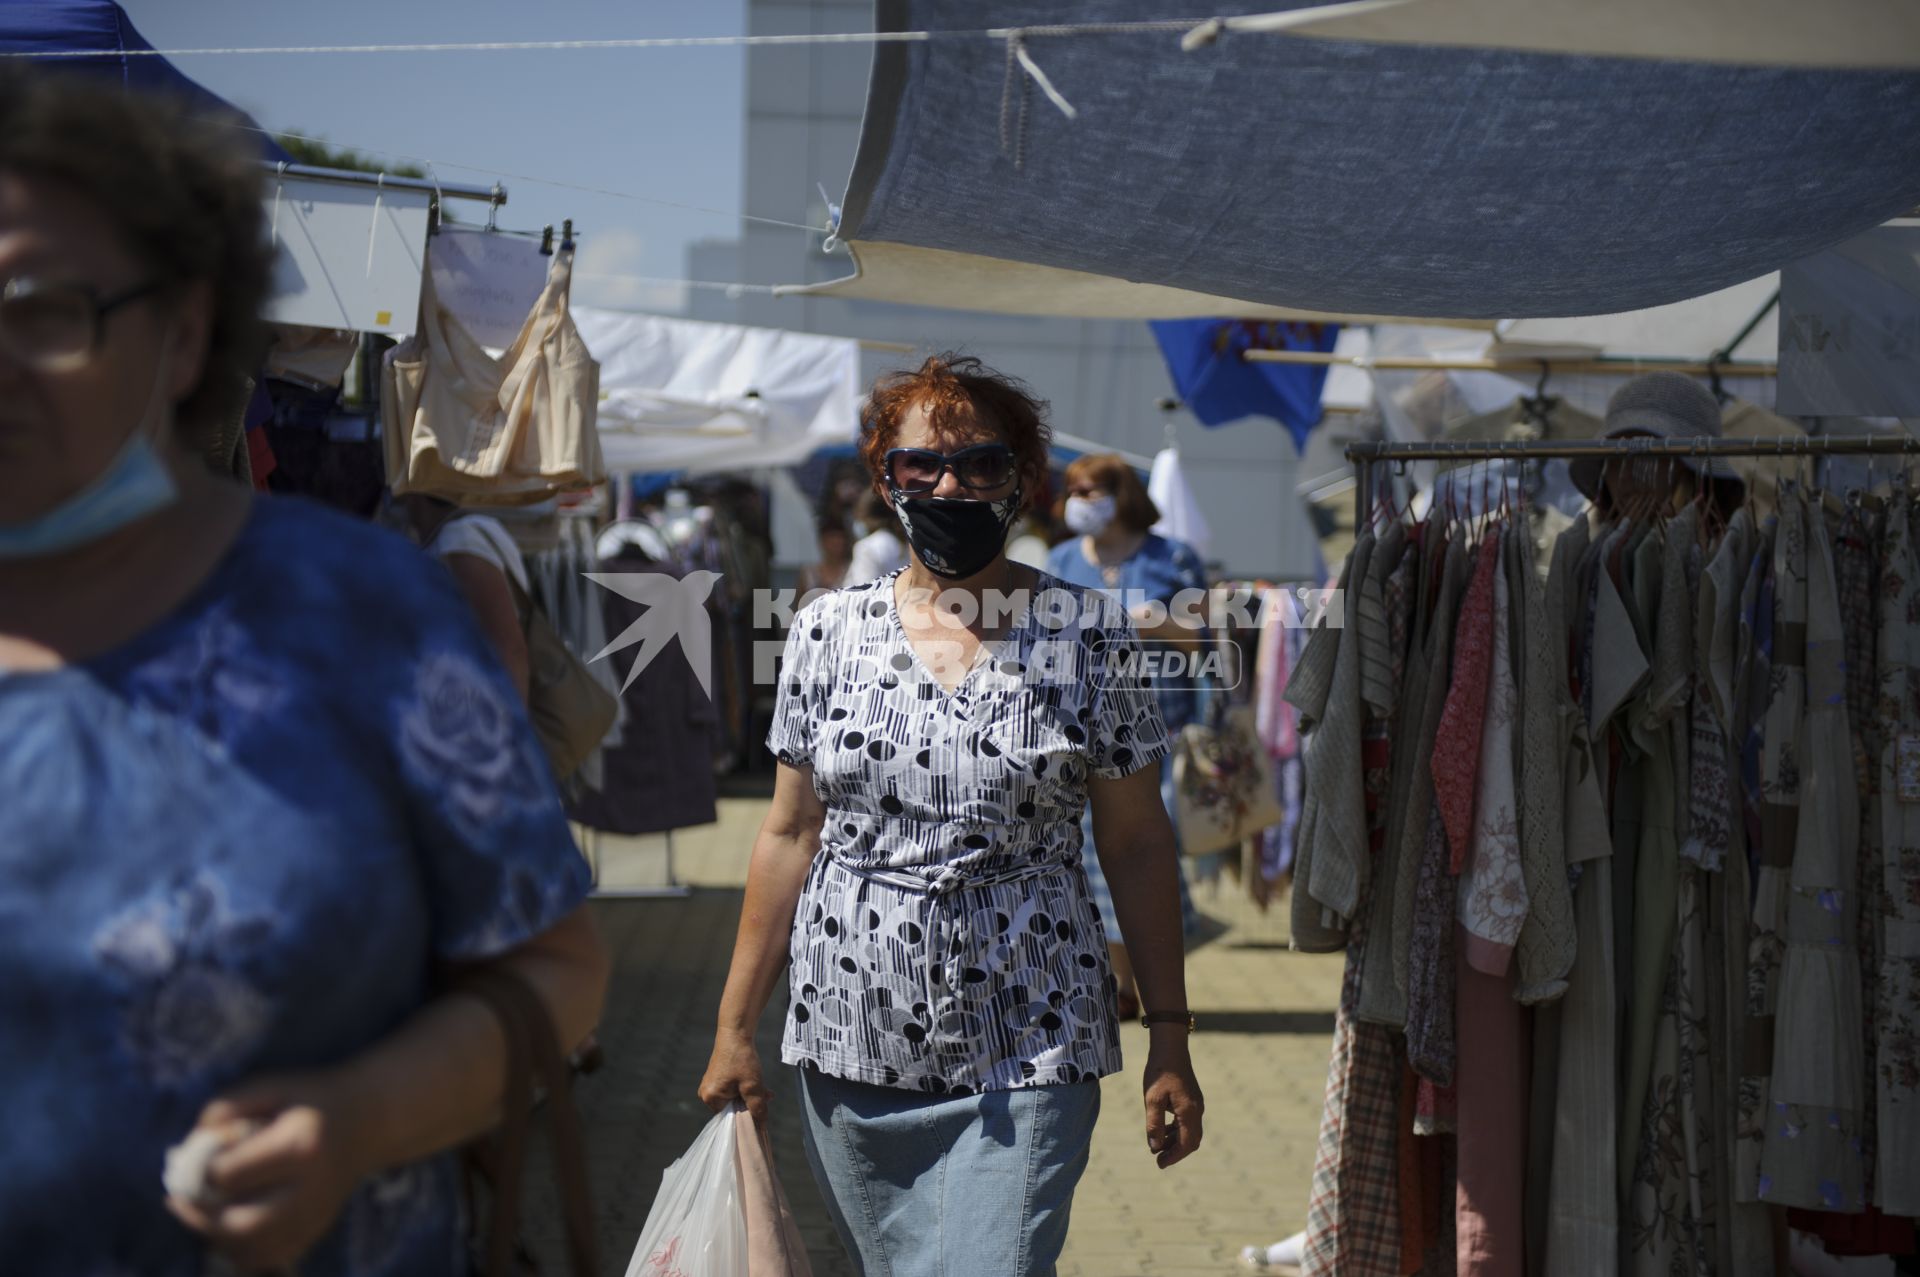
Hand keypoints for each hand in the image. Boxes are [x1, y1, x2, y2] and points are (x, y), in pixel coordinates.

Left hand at [165, 1070, 374, 1272]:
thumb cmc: (313, 1099)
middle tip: (179, 1201)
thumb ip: (230, 1105)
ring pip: (253, 1249)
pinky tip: (230, 1227)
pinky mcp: (317, 1228)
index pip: (231, 1175)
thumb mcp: (274, 1085)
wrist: (370, 1119)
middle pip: (240, 1225)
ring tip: (202, 1213)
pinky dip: (241, 1250)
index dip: (201, 1171)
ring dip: (216, 1237)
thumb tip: (193, 1139)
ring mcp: (316, 1214)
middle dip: (199, 1217)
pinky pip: (270, 1256)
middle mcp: (311, 1186)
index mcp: (299, 1144)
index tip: (193, 1160)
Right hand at [698, 1030, 771, 1124]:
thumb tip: (762, 1127)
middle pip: (733, 1108)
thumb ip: (757, 1108)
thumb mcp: (752, 1086)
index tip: (761, 1112)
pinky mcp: (717, 1077)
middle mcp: (706, 1093)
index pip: (730, 1118)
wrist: (736, 1032)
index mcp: (710, 1098)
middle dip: (751, 1104)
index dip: (747, 1117)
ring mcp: (711, 1084)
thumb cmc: (741, 1059)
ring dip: (751, 1095)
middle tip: (766, 1097)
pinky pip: (733, 1089)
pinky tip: (756, 1082)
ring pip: (735, 1098)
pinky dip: (746, 1087)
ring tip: (764, 1089)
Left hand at [1142, 1037, 1203, 1168]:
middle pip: (1191, 1140)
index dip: (1174, 1157)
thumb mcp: (1152, 1099)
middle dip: (1175, 1152)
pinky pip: (1187, 1121)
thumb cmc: (1159, 1072)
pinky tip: (1162, 1129)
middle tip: (1158, 1160)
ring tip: (1157, 1146)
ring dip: (1175, 1141)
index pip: (1186, 1144)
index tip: (1159, 1164)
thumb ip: (1154, 1125)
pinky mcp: (1191, 1098)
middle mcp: (1197, 1110)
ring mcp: (1196, 1104)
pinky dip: (1176, 1130)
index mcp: (1189, 1112)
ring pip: (1189, 1131)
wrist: (1170, 1047)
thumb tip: (1155, 1147)